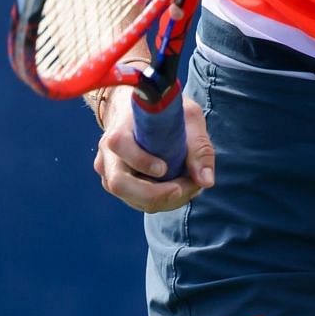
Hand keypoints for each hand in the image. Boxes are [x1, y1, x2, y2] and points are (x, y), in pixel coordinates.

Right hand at [91, 92, 215, 212]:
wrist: (140, 114)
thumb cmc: (164, 113)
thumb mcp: (187, 118)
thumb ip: (198, 147)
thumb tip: (206, 181)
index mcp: (119, 130)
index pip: (119, 145)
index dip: (141, 160)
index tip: (164, 168)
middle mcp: (108, 155)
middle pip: (119, 184)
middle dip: (155, 194)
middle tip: (184, 189)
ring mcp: (110, 174)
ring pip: (130, 199)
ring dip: (164, 200)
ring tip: (191, 186)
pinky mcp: (120, 186)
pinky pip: (138, 202)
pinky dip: (162, 201)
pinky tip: (181, 189)